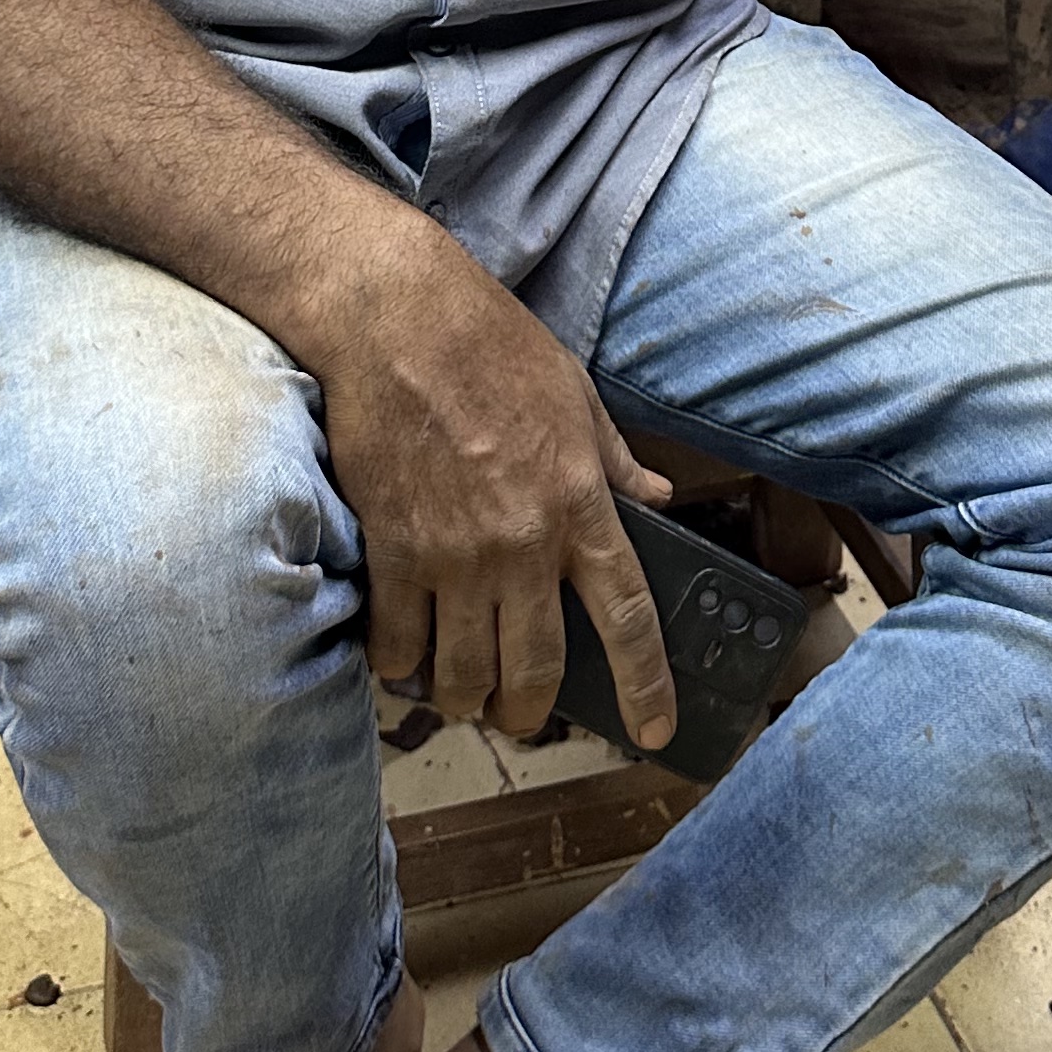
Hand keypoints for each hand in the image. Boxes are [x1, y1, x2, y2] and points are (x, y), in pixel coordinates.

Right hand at [318, 227, 677, 754]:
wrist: (398, 320)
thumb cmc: (492, 347)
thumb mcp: (577, 396)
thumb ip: (618, 461)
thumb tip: (659, 500)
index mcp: (582, 505)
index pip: (628, 618)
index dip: (647, 686)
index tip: (657, 732)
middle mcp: (523, 545)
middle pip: (534, 670)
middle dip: (529, 712)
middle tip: (521, 716)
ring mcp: (453, 555)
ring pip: (461, 673)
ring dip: (463, 698)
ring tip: (460, 692)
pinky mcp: (391, 550)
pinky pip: (395, 642)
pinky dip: (398, 663)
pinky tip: (401, 656)